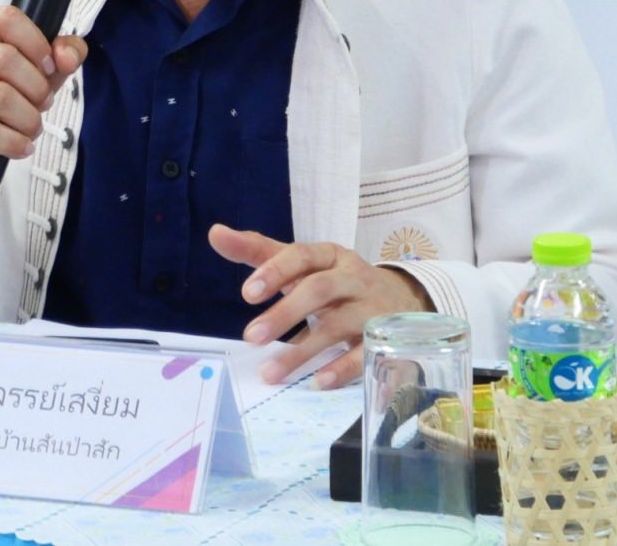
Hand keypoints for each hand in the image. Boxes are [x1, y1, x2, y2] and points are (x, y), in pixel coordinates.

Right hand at [0, 7, 86, 222]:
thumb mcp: (32, 70)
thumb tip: (67, 57)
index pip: (7, 18)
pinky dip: (11, 142)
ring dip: (27, 119)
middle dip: (36, 88)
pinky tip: (21, 146)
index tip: (49, 69)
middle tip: (43, 105)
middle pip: (5, 59)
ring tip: (32, 128)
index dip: (37, 44)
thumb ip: (61, 54)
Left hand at [209, 224, 432, 389]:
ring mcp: (371, 309)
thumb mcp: (303, 263)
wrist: (401, 298)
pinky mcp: (384, 339)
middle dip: (285, 314)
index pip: (302, 256)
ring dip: (302, 351)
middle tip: (251, 337)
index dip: (275, 272)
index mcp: (330, 255)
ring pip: (337, 326)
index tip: (246, 294)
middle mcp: (353, 278)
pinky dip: (341, 368)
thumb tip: (215, 234)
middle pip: (320, 290)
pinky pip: (363, 354)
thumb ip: (259, 251)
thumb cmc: (336, 279)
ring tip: (270, 373)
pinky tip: (317, 382)